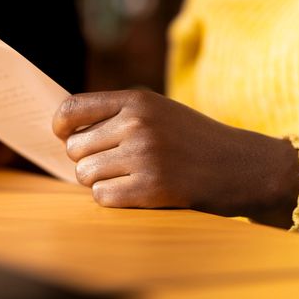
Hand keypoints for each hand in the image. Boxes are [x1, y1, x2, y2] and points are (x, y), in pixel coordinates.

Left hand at [53, 90, 298, 225]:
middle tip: (111, 162)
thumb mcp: (158, 111)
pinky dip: (112, 198)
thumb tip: (63, 129)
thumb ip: (117, 113)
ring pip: (85, 174)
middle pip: (74, 148)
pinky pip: (102, 197)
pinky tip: (134, 191)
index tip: (62, 135)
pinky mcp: (150, 188)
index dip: (60, 125)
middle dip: (86, 159)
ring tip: (126, 175)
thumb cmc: (192, 138)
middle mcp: (136, 125)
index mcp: (136, 100)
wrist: (239, 165)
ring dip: (99, 180)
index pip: (72, 108)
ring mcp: (143, 157)